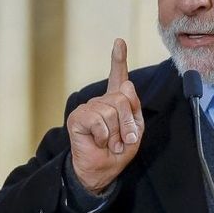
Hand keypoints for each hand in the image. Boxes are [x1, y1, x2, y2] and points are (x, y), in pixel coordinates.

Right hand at [66, 38, 144, 194]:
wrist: (102, 171)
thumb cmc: (118, 151)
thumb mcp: (135, 129)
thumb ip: (133, 107)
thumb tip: (126, 83)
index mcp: (116, 102)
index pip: (118, 76)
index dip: (119, 58)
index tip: (119, 41)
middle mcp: (101, 101)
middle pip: (123, 97)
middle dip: (128, 123)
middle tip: (124, 140)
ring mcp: (88, 108)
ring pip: (111, 111)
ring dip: (116, 133)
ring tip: (110, 144)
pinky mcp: (77, 117)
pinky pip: (98, 121)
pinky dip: (104, 137)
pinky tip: (99, 142)